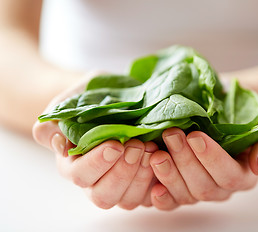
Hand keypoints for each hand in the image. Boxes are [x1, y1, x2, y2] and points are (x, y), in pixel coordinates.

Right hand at [32, 73, 156, 209]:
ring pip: (129, 199)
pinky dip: (159, 181)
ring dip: (142, 176)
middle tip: (137, 146)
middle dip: (122, 172)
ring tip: (151, 148)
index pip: (80, 175)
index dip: (97, 164)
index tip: (115, 144)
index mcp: (74, 165)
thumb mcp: (70, 103)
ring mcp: (121, 185)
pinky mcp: (143, 185)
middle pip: (104, 195)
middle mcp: (96, 181)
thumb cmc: (91, 99)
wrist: (117, 96)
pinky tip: (164, 158)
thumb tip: (60, 143)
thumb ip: (55, 123)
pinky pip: (151, 197)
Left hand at [148, 104, 257, 209]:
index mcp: (244, 174)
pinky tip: (151, 184)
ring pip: (185, 195)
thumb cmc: (242, 110)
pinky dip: (160, 195)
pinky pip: (170, 201)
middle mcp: (221, 187)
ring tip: (156, 152)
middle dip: (185, 162)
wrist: (221, 104)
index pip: (229, 175)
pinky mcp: (179, 187)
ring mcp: (199, 188)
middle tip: (171, 135)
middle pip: (204, 187)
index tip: (196, 136)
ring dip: (169, 174)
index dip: (212, 159)